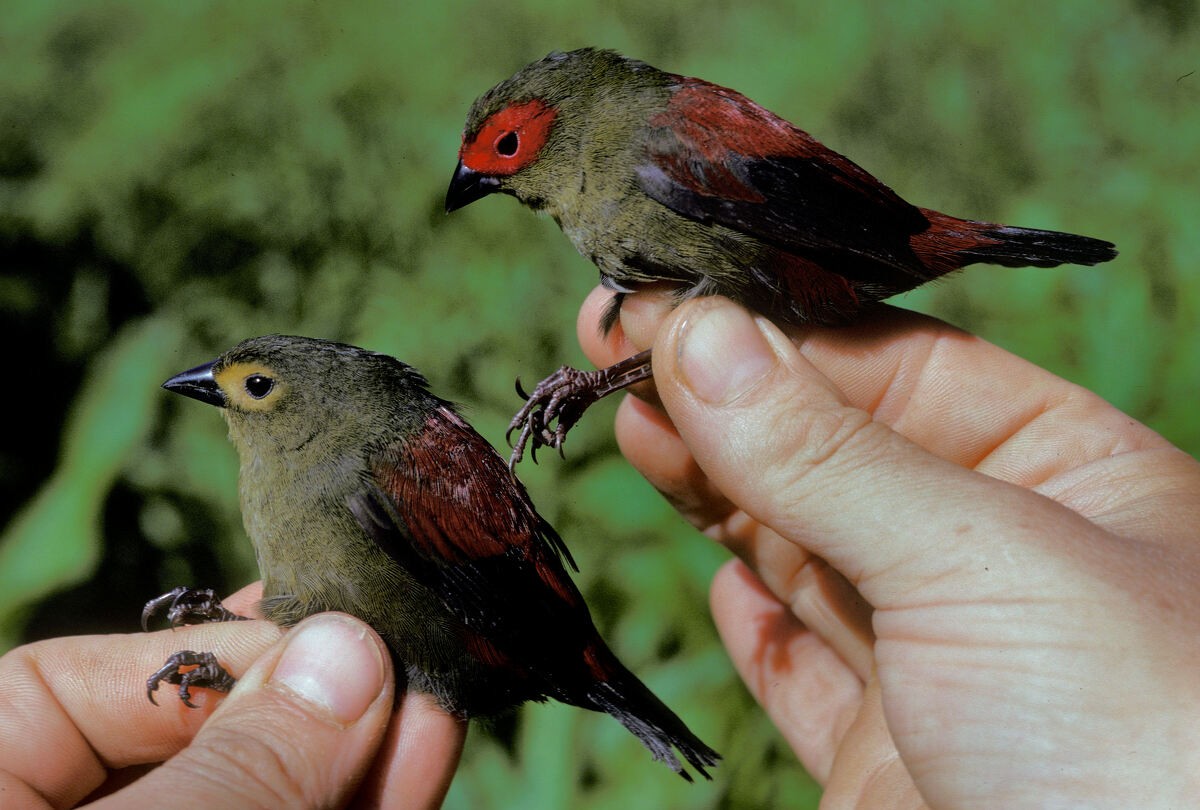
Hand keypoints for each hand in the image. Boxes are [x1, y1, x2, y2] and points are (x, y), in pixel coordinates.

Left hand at [0, 584, 463, 808]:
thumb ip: (233, 763)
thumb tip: (344, 655)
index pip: (70, 686)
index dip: (207, 652)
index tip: (320, 637)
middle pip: (190, 744)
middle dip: (308, 709)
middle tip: (404, 660)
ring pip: (261, 799)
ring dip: (359, 759)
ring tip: (436, 708)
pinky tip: (420, 763)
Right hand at [579, 286, 1199, 807]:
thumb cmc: (1140, 739)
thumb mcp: (976, 558)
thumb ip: (825, 454)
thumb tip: (698, 335)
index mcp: (1076, 480)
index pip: (903, 370)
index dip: (779, 331)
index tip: (667, 300)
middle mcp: (1008, 566)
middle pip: (841, 453)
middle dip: (730, 401)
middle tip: (619, 345)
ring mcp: (943, 667)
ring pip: (807, 552)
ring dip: (718, 489)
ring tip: (636, 423)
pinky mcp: (886, 757)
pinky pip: (803, 671)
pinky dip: (754, 624)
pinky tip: (719, 580)